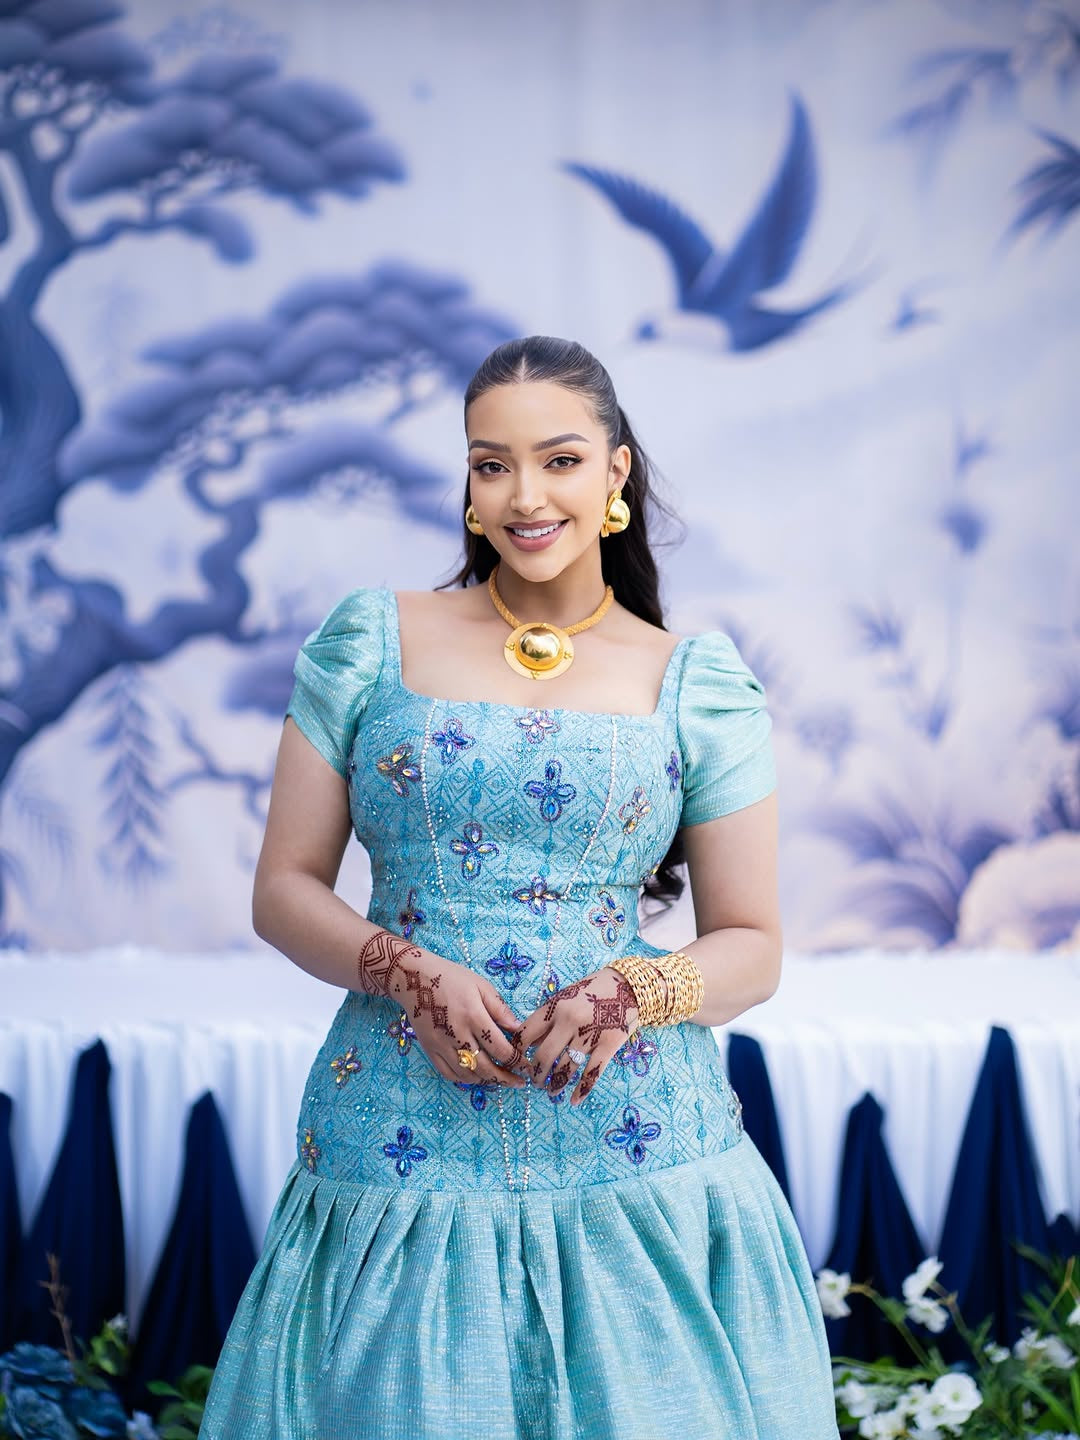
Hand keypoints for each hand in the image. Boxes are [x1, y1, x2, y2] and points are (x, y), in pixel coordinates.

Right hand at [357, 929, 526, 1087]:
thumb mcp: (480, 986)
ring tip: (500, 1078)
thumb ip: (500, 1009)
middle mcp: (457, 1034)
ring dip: (486, 1080)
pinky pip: (449, 1074)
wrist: (414, 979)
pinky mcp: (430, 1050)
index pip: (501, 1049)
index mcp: (473, 1016)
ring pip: (468, 1075)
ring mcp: (441, 1045)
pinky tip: (476, 1075)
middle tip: (519, 1082)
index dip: (517, 1061)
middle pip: (486, 1068)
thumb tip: (518, 1029)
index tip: (527, 1066)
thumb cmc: (451, 978)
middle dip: (506, 1078)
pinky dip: (465, 1079)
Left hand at [514, 964, 639, 1104]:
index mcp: (554, 1006)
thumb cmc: (593, 989)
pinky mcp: (609, 1045)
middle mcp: (569, 1021)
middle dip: (536, 1075)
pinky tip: (574, 1100)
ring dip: (555, 1085)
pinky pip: (591, 1074)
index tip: (517, 1063)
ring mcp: (589, 1035)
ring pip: (565, 1069)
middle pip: (544, 1057)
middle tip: (535, 1083)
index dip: (517, 1052)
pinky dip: (581, 1091)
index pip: (526, 1034)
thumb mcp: (566, 996)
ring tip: (551, 1091)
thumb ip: (548, 1018)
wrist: (630, 985)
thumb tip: (528, 1043)